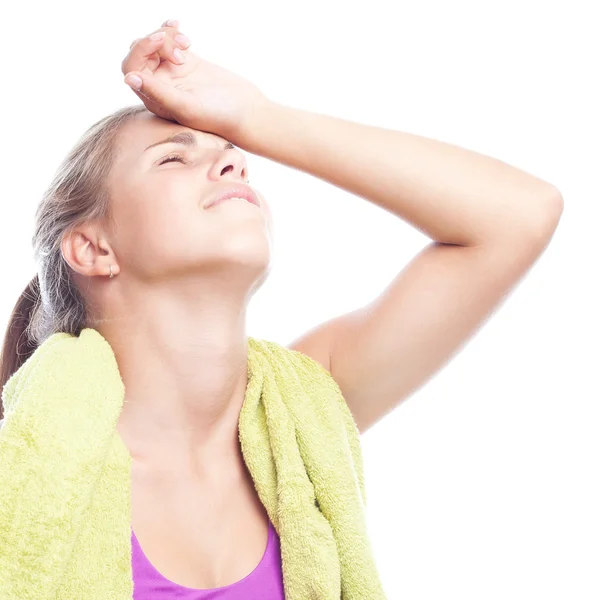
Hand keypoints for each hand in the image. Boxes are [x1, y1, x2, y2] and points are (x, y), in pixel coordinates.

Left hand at [121, 20, 269, 146]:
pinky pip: (169, 39)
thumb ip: (158, 93)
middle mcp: (159, 86)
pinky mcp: (186, 62)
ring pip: (154, 43)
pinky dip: (170, 29)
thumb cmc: (218, 116)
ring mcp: (172, 72)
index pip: (132, 68)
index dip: (140, 49)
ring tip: (188, 44)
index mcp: (153, 99)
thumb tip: (129, 78)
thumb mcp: (186, 106)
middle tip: (182, 49)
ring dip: (168, 36)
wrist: (246, 112)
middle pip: (141, 52)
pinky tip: (178, 25)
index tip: (161, 39)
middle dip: (156, 42)